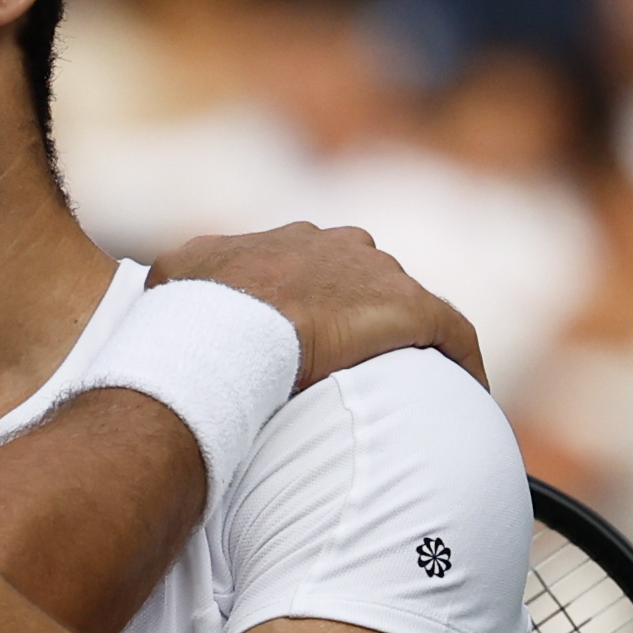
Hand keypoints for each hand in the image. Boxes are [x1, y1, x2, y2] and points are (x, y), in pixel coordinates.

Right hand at [150, 224, 487, 390]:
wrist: (226, 331)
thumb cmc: (194, 312)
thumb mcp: (173, 280)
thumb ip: (180, 279)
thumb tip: (163, 290)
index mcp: (288, 242)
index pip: (316, 264)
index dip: (317, 301)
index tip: (313, 339)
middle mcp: (338, 246)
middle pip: (364, 278)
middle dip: (362, 315)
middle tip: (354, 367)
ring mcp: (375, 274)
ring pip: (403, 304)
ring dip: (406, 339)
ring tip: (405, 386)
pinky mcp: (410, 308)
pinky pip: (451, 331)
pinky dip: (463, 358)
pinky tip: (469, 390)